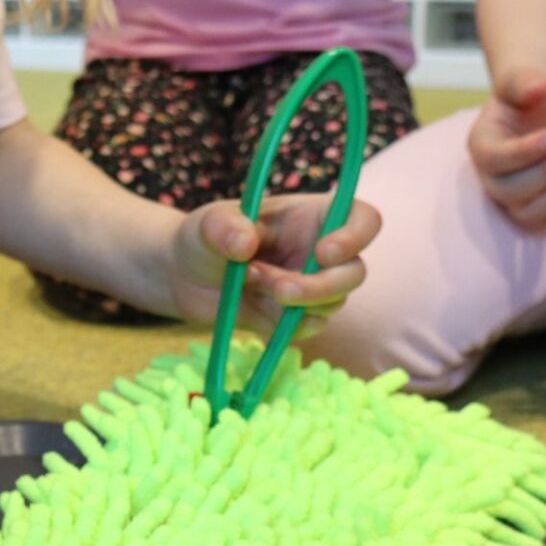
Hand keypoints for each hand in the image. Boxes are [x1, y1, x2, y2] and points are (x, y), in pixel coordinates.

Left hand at [168, 194, 382, 331]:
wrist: (183, 278)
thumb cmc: (202, 238)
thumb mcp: (206, 224)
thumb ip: (223, 227)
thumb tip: (245, 243)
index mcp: (311, 217)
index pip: (363, 218)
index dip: (356, 236)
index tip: (324, 252)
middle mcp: (320, 251)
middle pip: (354, 273)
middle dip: (320, 287)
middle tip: (277, 289)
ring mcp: (311, 286)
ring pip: (333, 304)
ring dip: (294, 304)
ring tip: (248, 283)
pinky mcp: (295, 317)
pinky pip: (309, 328)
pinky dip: (284, 325)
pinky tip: (254, 309)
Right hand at [469, 68, 545, 228]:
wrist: (544, 114)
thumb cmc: (530, 97)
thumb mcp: (524, 81)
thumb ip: (524, 81)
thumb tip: (537, 89)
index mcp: (481, 145)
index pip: (493, 160)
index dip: (525, 152)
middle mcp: (492, 178)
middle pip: (511, 192)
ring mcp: (514, 199)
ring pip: (532, 213)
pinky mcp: (539, 210)